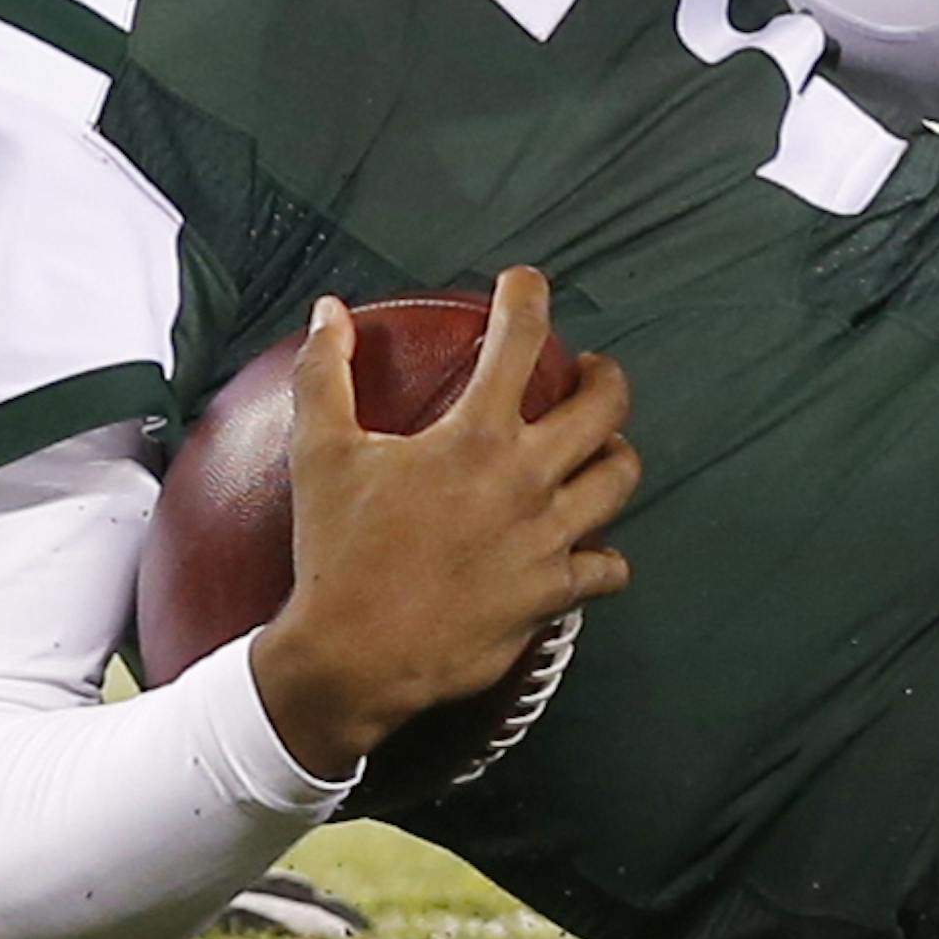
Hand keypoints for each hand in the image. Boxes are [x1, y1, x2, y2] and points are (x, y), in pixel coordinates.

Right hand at [250, 269, 636, 781]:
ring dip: (616, 454)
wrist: (355, 655)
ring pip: (620, 481)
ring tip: (601, 447)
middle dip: (605, 376)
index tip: (525, 283)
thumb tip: (328, 312)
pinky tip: (589, 547)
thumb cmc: (337, 550)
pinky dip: (603, 553)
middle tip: (589, 370)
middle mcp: (526, 481)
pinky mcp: (552, 594)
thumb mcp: (319, 450)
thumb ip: (325, 372)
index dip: (528, 297)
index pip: (520, 340)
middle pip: (604, 409)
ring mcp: (547, 541)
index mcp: (475, 437)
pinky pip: (606, 568)